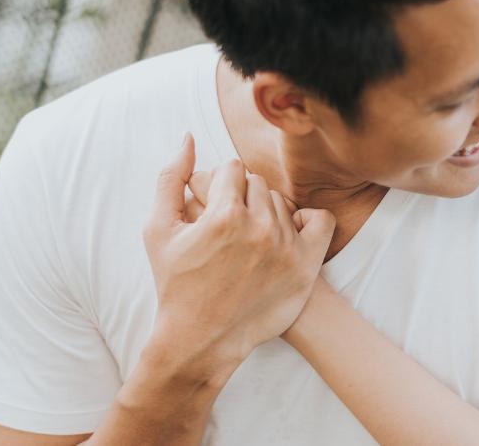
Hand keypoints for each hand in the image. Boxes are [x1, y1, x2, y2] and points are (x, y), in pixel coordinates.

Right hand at [143, 134, 335, 368]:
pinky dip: (306, 221)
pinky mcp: (306, 265)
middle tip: (228, 226)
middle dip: (241, 198)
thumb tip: (188, 138)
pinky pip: (320, 220)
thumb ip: (170, 178)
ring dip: (265, 212)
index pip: (232, 169)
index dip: (219, 187)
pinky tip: (286, 233)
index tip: (212, 209)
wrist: (200, 339)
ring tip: (247, 239)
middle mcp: (259, 227)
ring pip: (281, 202)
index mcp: (223, 214)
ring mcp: (286, 247)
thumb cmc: (176, 284)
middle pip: (257, 183)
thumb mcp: (158, 230)